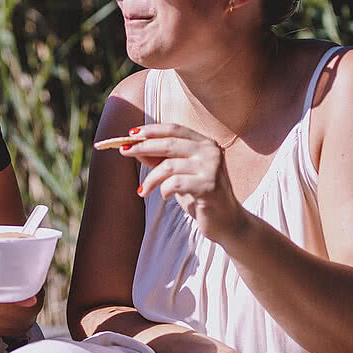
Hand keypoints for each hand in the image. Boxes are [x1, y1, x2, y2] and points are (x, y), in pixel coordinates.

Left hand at [120, 123, 250, 243]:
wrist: (228, 223)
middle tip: (124, 152)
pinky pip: (175, 183)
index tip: (130, 134)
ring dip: (151, 179)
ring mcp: (211, 168)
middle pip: (169, 143)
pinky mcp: (208, 186)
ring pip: (169, 165)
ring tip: (144, 190)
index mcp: (205, 143)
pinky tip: (164, 196)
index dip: (151, 130)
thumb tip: (137, 147)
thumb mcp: (181, 175)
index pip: (174, 129)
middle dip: (143, 147)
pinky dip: (163, 190)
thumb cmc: (202, 197)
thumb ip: (163, 160)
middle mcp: (210, 151)